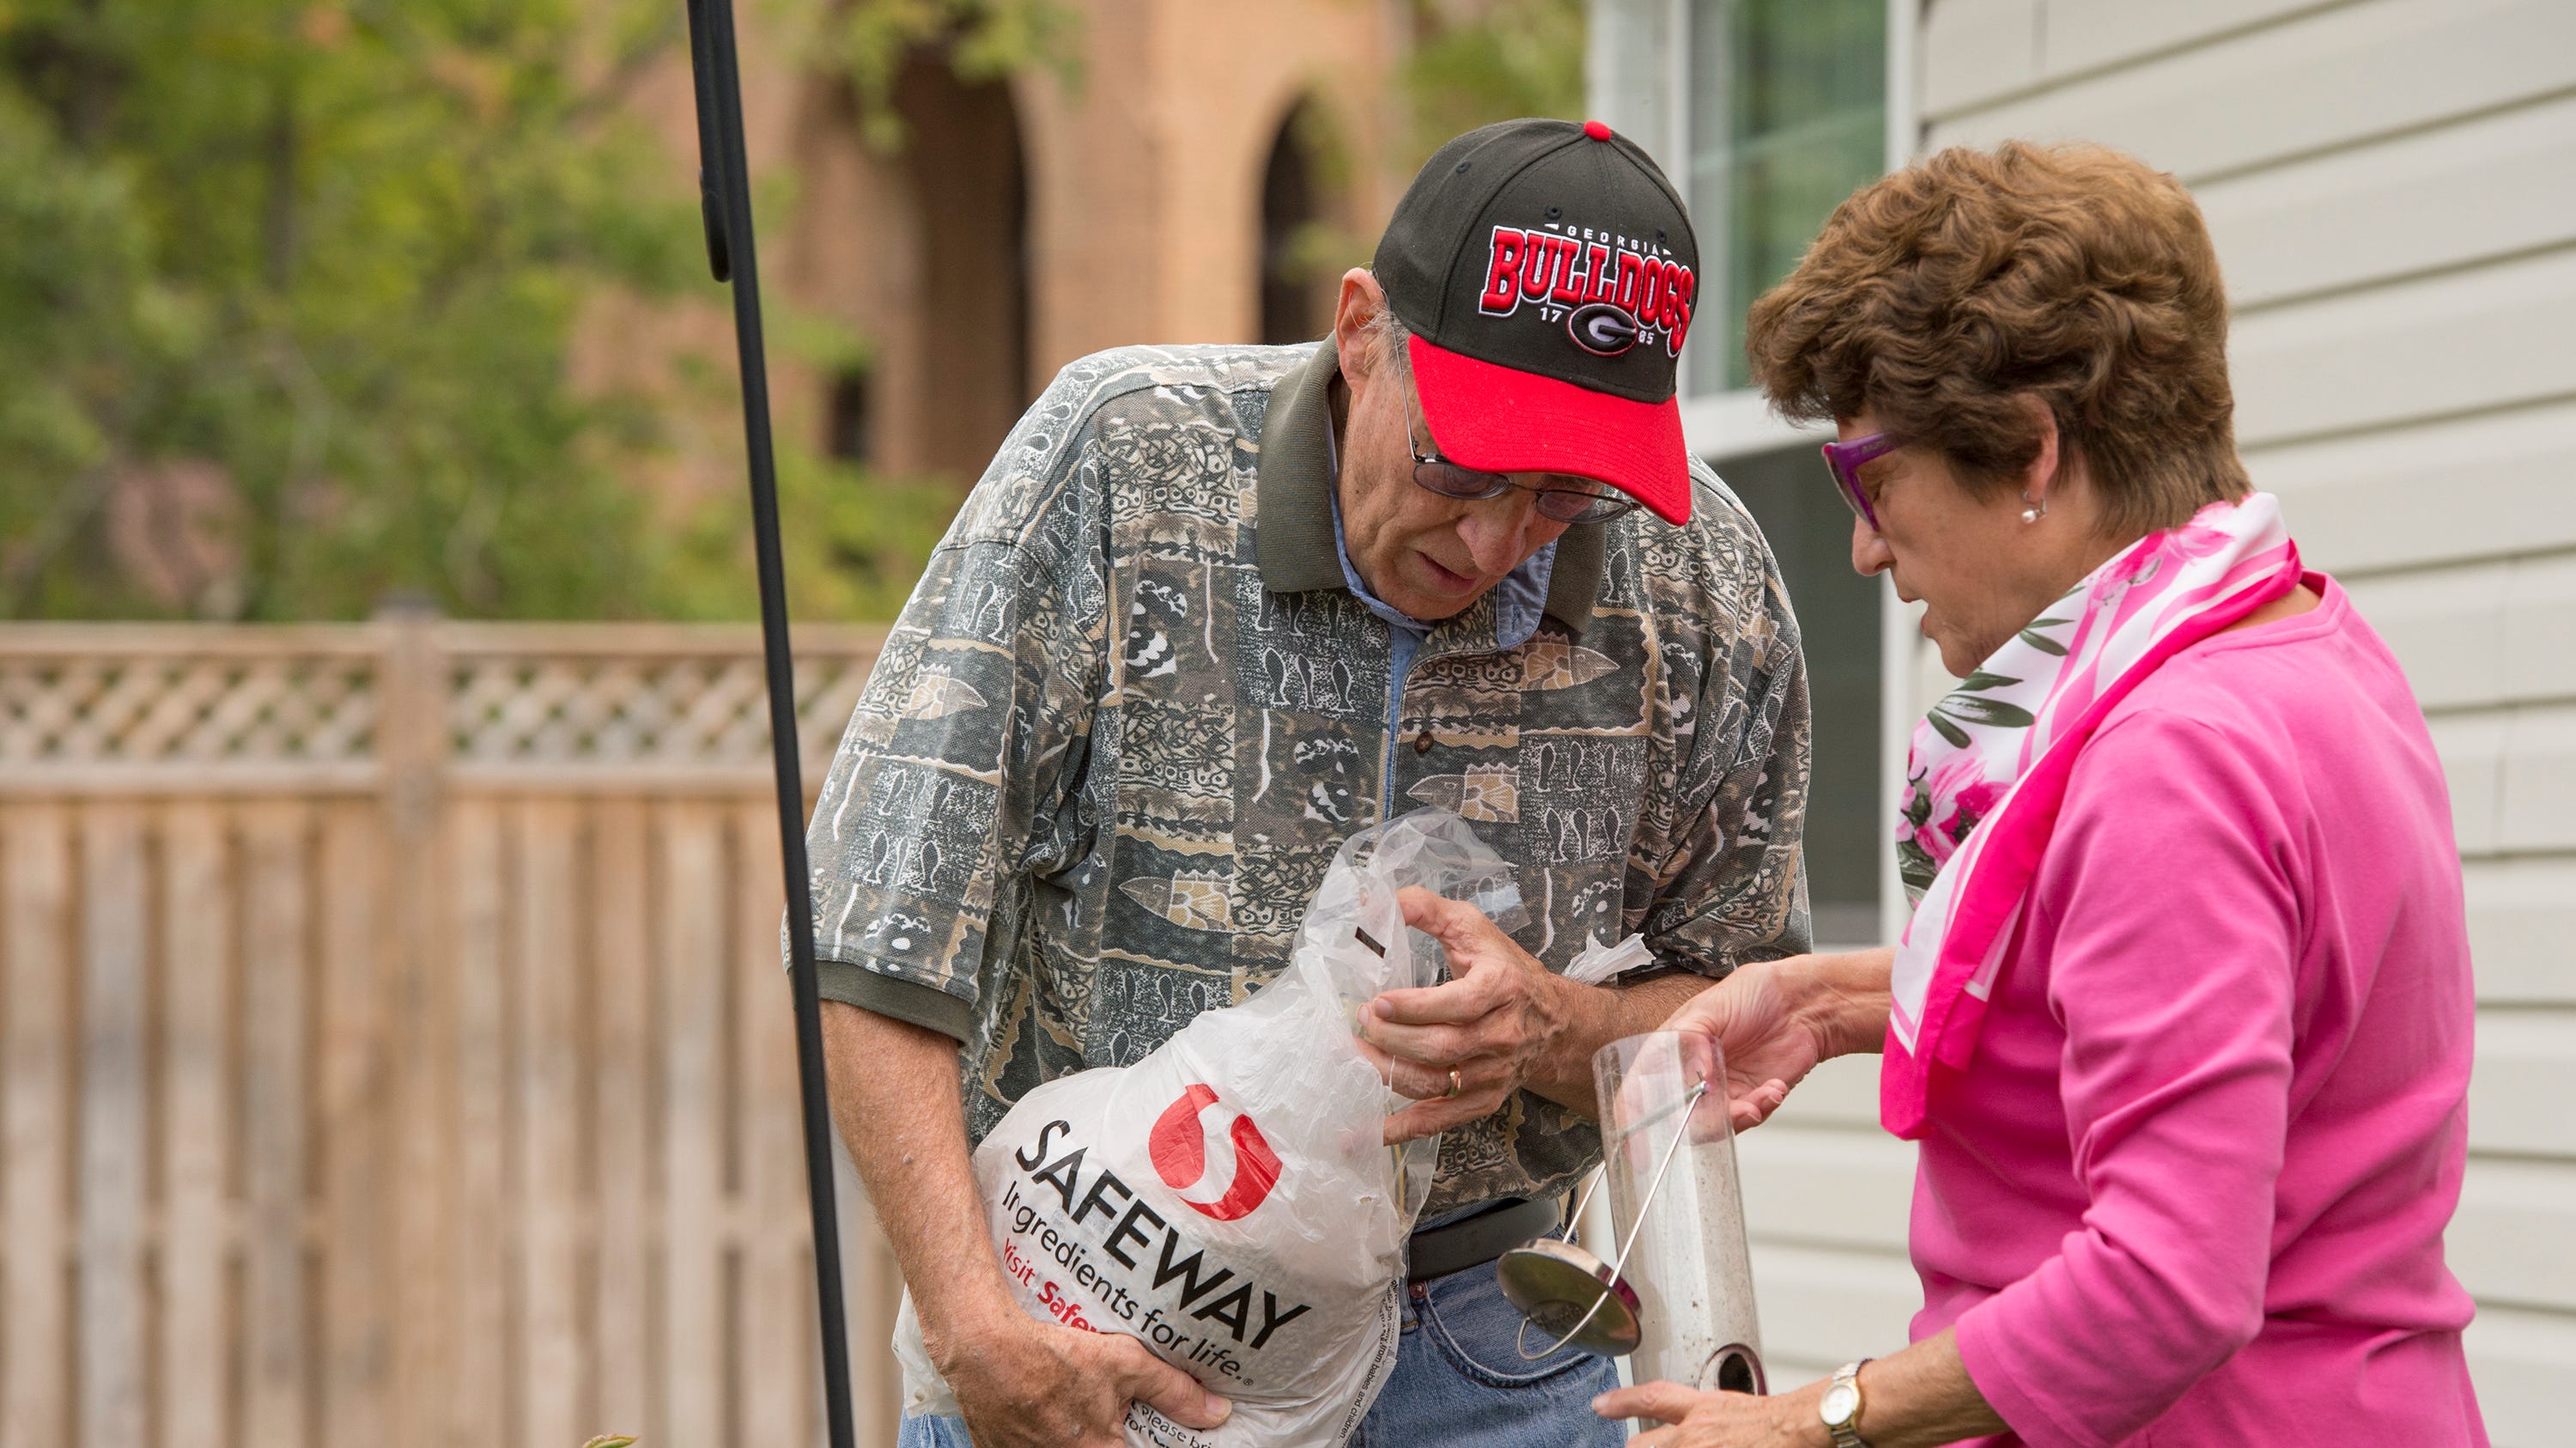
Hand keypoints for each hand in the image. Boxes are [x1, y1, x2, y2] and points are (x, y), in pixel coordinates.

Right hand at [931, 1305, 1231, 1447]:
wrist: (985, 1348)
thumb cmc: (1055, 1355)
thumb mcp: (1124, 1363)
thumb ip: (1173, 1391)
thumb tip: (1218, 1412)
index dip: (1144, 1440)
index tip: (1141, 1427)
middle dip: (1107, 1434)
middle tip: (1105, 1411)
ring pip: (1061, 1447)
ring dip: (1072, 1434)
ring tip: (1069, 1408)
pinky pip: (1029, 1445)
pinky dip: (1040, 1433)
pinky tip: (1041, 1411)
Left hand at [1361, 886, 1586, 1144]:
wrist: (1553, 1023)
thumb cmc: (1505, 970)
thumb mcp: (1472, 929)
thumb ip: (1426, 909)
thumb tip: (1373, 902)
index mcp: (1502, 988)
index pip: (1459, 1004)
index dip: (1415, 1007)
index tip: (1378, 1001)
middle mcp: (1501, 1035)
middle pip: (1442, 1048)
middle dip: (1393, 1038)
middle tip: (1360, 1022)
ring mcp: (1492, 1074)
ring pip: (1434, 1084)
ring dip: (1387, 1073)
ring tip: (1354, 1055)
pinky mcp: (1482, 1101)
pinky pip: (1438, 1120)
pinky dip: (1400, 1129)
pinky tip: (1363, 1133)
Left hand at [1595, 1378, 1830, 1447]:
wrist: (1802, 1427)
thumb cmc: (1780, 1422)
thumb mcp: (1734, 1409)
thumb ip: (1707, 1418)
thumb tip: (1698, 1427)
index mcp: (1701, 1410)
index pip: (1650, 1398)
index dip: (1620, 1401)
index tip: (1599, 1405)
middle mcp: (1694, 1435)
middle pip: (1641, 1445)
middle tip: (1636, 1446)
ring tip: (1672, 1444)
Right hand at [1658, 959, 1826, 1132]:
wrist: (1800, 1002)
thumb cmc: (1754, 993)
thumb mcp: (1709, 1007)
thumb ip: (1690, 1038)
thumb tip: (1693, 1074)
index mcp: (1672, 1050)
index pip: (1642, 1086)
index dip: (1639, 1111)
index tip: (1650, 1126)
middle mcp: (1692, 1074)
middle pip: (1678, 1115)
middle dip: (1698, 1122)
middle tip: (1718, 1112)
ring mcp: (1722, 1089)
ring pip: (1715, 1125)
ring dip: (1736, 1118)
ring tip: (1755, 1102)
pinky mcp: (1751, 1097)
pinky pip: (1749, 1116)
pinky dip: (1762, 1107)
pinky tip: (1773, 1089)